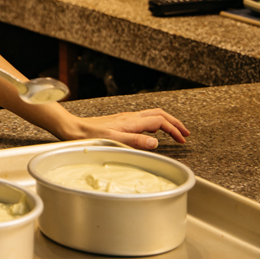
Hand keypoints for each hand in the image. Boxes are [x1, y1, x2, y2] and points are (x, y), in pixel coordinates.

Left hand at [64, 108, 189, 149]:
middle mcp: (130, 117)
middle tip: (185, 134)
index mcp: (131, 121)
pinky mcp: (120, 122)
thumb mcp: (114, 140)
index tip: (182, 140)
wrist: (74, 129)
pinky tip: (153, 133)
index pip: (160, 121)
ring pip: (152, 115)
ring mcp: (125, 118)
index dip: (174, 130)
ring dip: (166, 122)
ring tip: (175, 132)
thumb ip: (136, 141)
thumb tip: (156, 143)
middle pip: (159, 114)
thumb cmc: (90, 136)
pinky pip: (144, 119)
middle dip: (175, 123)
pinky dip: (155, 124)